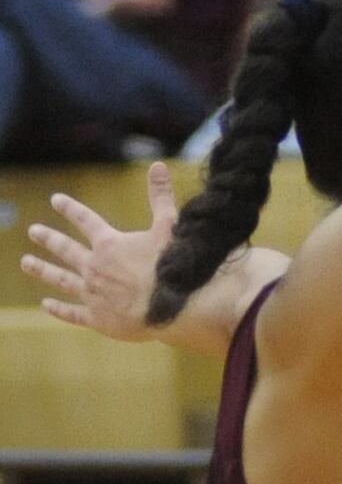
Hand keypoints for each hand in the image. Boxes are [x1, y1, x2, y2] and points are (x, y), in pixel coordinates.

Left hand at [21, 161, 176, 340]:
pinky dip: (59, 309)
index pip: (85, 220)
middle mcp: (94, 267)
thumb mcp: (169, 228)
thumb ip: (160, 198)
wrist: (172, 310)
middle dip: (48, 238)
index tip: (55, 200)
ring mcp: (92, 293)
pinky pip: (73, 312)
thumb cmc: (173, 268)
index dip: (70, 208)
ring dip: (43, 270)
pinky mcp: (97, 318)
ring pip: (61, 279)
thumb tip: (157, 165)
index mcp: (109, 244)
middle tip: (33, 231)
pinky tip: (46, 305)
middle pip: (66, 249)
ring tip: (26, 263)